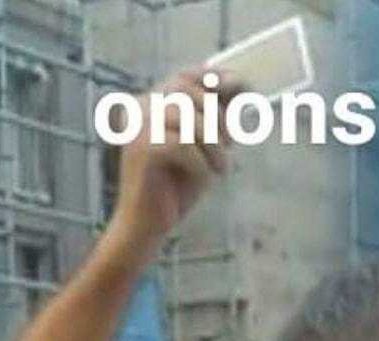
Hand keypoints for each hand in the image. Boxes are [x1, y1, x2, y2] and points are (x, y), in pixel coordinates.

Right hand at [108, 71, 238, 260]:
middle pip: (186, 91)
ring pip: (186, 116)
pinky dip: (202, 162)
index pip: (183, 76)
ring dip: (213, 143)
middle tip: (231, 143)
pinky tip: (206, 177)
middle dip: (217, 116)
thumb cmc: (175, 187)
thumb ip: (215, 118)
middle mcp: (140, 110)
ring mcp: (138, 128)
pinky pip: (183, 145)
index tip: (240, 84)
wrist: (147, 225)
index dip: (212, 77)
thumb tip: (240, 86)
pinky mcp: (142, 150)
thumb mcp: (203, 148)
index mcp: (151, 105)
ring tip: (221, 167)